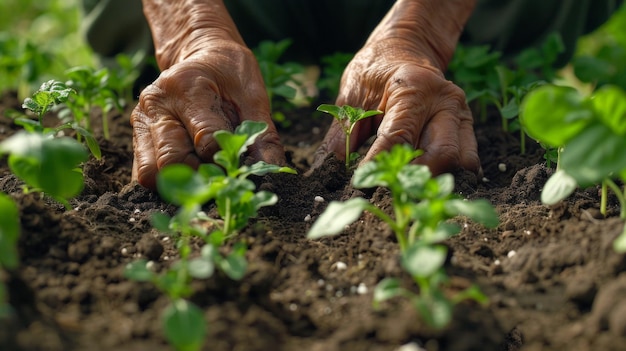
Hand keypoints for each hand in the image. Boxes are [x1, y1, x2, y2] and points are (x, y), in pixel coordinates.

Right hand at [131, 42, 284, 188]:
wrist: (203, 54)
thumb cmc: (231, 74)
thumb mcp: (253, 96)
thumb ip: (262, 134)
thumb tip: (272, 169)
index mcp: (186, 87)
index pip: (205, 141)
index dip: (228, 161)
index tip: (242, 165)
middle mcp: (157, 104)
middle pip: (172, 161)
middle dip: (201, 177)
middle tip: (223, 175)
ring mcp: (142, 120)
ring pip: (151, 173)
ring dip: (181, 183)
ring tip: (205, 175)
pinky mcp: (137, 136)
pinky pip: (144, 173)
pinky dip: (168, 181)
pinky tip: (190, 173)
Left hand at [312, 37, 479, 175]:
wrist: (405, 47)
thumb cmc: (374, 70)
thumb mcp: (351, 95)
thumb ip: (342, 133)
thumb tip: (327, 168)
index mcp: (414, 88)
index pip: (398, 138)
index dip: (379, 166)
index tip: (361, 186)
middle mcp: (445, 100)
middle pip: (441, 155)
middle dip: (415, 180)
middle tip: (389, 193)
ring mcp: (461, 113)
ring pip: (461, 162)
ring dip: (436, 181)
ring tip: (408, 190)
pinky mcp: (467, 126)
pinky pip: (467, 159)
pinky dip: (448, 176)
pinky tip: (425, 183)